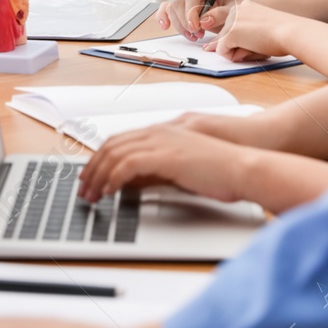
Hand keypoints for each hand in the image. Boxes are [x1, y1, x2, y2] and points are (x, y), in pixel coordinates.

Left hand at [78, 125, 249, 203]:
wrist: (244, 167)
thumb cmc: (220, 171)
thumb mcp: (181, 169)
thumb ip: (156, 171)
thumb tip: (132, 183)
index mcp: (163, 132)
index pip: (120, 140)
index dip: (100, 157)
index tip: (91, 175)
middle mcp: (158, 132)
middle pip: (112, 145)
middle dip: (93, 167)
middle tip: (84, 188)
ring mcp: (162, 141)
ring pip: (115, 153)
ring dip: (98, 175)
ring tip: (92, 194)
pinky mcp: (166, 155)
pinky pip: (128, 164)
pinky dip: (113, 177)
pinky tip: (109, 191)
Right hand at [156, 0, 240, 41]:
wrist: (238, 16)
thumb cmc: (236, 11)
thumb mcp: (234, 12)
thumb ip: (221, 14)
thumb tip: (204, 21)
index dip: (191, 12)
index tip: (196, 27)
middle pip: (179, 2)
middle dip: (185, 22)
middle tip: (197, 34)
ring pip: (172, 8)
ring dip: (180, 25)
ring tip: (194, 35)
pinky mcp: (181, 6)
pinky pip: (166, 8)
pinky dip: (163, 17)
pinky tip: (165, 26)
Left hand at [210, 3, 303, 62]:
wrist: (291, 31)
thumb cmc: (283, 33)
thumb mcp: (260, 29)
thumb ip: (243, 34)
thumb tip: (214, 47)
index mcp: (245, 7)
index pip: (231, 26)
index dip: (236, 38)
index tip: (244, 39)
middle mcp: (235, 10)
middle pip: (225, 36)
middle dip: (237, 46)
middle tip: (259, 44)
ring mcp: (231, 21)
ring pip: (223, 44)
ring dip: (237, 51)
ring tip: (258, 46)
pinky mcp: (230, 33)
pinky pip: (222, 51)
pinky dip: (234, 56)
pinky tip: (251, 50)